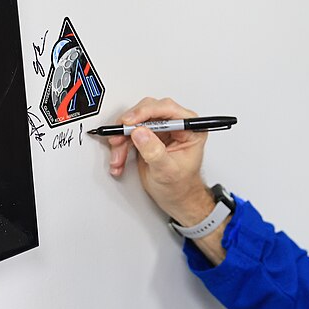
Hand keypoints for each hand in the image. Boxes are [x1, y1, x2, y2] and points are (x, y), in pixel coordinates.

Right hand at [105, 97, 215, 224]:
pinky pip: (129, 134)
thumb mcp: (168, 170)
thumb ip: (154, 151)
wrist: (175, 198)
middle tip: (119, 137)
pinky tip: (119, 160)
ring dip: (122, 139)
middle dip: (130, 126)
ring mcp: (161, 130)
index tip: (130, 122)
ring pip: (135, 122)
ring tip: (118, 157)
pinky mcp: (148, 136)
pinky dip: (121, 146)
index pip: (167, 109)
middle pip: (148, 111)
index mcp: (190, 128)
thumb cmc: (180, 186)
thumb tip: (140, 133)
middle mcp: (176, 124)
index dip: (145, 112)